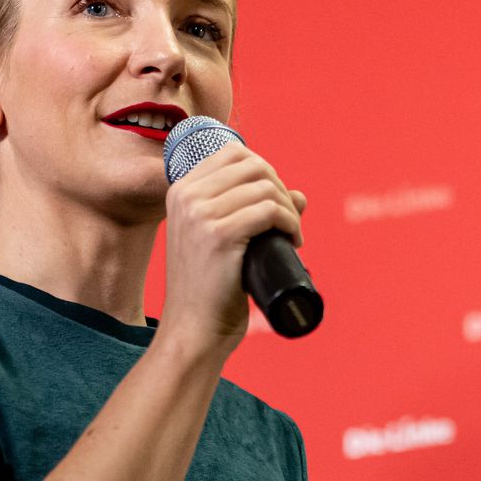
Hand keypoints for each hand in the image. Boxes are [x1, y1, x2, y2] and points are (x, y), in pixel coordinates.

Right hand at [158, 141, 305, 349]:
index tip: (274, 203)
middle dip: (280, 189)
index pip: (234, 153)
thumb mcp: (222, 238)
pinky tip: (293, 241)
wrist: (193, 328)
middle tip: (288, 222)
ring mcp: (200, 214)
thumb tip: (299, 195)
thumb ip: (251, 210)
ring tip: (291, 235)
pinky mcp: (220, 235)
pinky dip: (290, 222)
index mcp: (181, 190)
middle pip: (254, 165)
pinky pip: (270, 210)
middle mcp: (186, 196)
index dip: (265, 172)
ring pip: (266, 187)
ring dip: (289, 210)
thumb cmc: (211, 286)